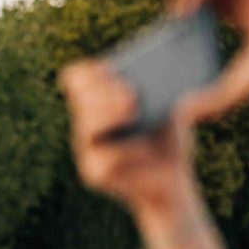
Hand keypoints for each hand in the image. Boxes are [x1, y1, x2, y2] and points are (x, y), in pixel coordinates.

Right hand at [58, 60, 198, 219]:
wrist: (172, 179)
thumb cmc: (168, 140)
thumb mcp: (169, 108)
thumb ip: (162, 90)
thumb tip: (166, 76)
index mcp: (97, 103)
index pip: (77, 78)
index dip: (89, 71)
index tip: (111, 69)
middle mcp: (86, 124)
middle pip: (79, 97)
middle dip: (105, 93)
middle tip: (132, 98)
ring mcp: (87, 149)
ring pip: (87, 126)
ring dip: (110, 116)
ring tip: (135, 113)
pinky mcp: (94, 173)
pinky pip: (105, 159)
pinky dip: (129, 151)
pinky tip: (146, 151)